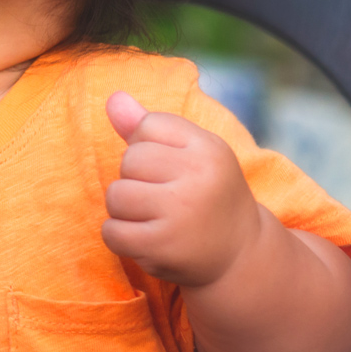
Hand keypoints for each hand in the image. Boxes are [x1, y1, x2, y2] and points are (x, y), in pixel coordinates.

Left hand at [102, 91, 265, 286]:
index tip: (175, 170)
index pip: (147, 126)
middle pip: (128, 161)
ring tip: (155, 218)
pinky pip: (111, 231)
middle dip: (136, 180)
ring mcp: (181, 213)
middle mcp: (200, 177)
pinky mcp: (163, 246)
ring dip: (125, 211)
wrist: (239, 254)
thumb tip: (113, 97)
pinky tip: (148, 239)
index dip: (150, 149)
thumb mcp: (190, 153)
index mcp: (209, 147)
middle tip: (166, 199)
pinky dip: (120, 237)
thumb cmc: (205, 193)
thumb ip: (147, 126)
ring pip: (115, 195)